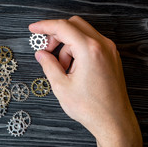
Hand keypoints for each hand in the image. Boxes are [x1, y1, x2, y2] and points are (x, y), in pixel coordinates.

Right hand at [30, 16, 139, 146]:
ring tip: (62, 69)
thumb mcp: (61, 86)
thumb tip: (41, 54)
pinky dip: (78, 50)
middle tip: (46, 50)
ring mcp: (109, 51)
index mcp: (89, 50)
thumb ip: (48, 65)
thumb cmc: (90, 107)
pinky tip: (72, 69)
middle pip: (74, 25)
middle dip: (56, 34)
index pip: (63, 27)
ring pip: (82, 35)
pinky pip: (91, 44)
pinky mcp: (111, 58)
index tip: (33, 29)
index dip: (45, 26)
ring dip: (67, 46)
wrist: (114, 122)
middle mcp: (102, 46)